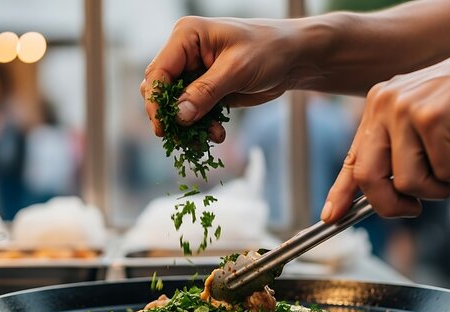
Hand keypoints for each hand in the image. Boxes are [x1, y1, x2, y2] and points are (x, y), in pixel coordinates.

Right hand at [141, 16, 299, 141]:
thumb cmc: (269, 50)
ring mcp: (194, 72)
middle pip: (160, 90)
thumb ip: (206, 92)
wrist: (294, 58)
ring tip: (212, 134)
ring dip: (189, 125)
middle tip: (185, 137)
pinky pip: (193, 113)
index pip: (158, 71)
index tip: (163, 127)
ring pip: (176, 105)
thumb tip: (179, 115)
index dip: (156, 101)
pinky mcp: (205, 89)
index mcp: (186, 36)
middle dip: (172, 115)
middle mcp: (185, 53)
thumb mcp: (237, 70)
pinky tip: (218, 132)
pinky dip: (202, 126)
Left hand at [321, 45, 449, 220]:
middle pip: (368, 176)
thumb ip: (398, 150)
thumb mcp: (420, 121)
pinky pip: (445, 172)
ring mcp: (406, 110)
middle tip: (413, 209)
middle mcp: (384, 106)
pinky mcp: (432, 118)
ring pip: (408, 181)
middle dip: (389, 205)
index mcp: (377, 107)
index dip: (340, 192)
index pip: (352, 158)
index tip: (331, 216)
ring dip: (438, 188)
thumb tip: (385, 193)